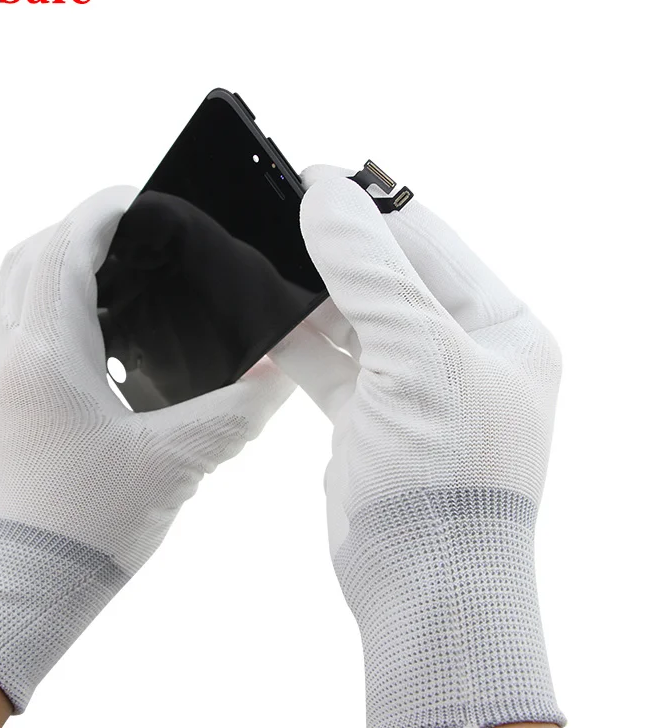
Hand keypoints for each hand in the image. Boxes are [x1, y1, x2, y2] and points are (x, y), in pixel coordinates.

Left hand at [0, 186, 293, 711]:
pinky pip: (21, 324)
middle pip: (31, 256)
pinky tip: (106, 330)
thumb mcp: (177, 462)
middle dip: (80, 230)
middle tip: (135, 230)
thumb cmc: (92, 527)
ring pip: (19, 288)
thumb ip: (240, 408)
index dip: (102, 212)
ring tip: (124, 269)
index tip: (143, 196)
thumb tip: (282, 368)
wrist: (31, 588)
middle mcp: (10, 355)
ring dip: (63, 264)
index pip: (64, 250)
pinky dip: (56, 303)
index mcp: (46, 356)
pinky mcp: (4, 399)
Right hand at [274, 167, 564, 727]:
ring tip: (261, 263)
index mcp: (502, 327)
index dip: (371, 208)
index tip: (312, 177)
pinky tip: (262, 321)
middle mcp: (462, 351)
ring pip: (352, 318)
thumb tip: (326, 194)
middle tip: (277, 212)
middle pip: (388, 276)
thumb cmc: (448, 474)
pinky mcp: (372, 416)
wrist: (424, 584)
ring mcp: (415, 384)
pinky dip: (296, 343)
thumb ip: (370, 270)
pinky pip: (330, 363)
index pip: (430, 241)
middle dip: (335, 248)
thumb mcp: (419, 354)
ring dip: (310, 295)